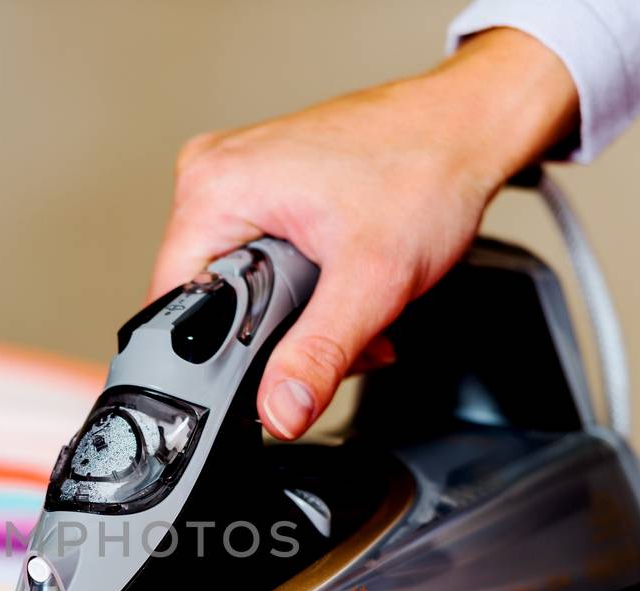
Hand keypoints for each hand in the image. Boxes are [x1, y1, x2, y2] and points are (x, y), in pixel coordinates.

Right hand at [148, 29, 576, 439]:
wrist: (467, 128)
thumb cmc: (424, 171)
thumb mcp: (371, 282)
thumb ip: (318, 355)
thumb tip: (278, 412)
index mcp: (214, 188)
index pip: (172, 304)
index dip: (215, 355)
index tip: (268, 371)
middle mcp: (211, 174)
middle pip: (208, 299)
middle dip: (274, 336)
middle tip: (338, 331)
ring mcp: (235, 176)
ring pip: (239, 285)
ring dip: (296, 315)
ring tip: (351, 302)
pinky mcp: (260, 183)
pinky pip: (258, 257)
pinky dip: (302, 285)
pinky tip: (341, 281)